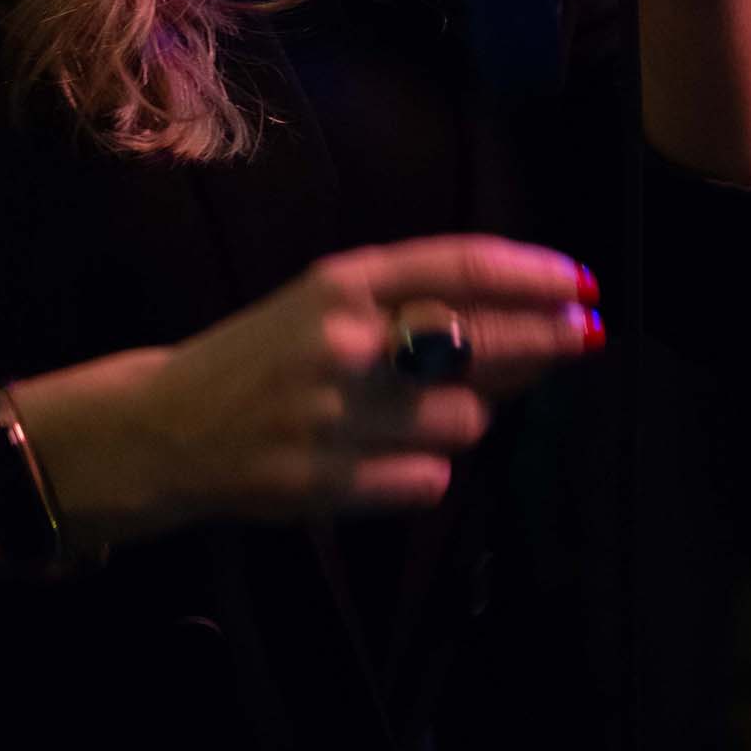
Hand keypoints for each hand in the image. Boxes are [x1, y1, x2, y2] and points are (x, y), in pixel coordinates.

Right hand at [131, 235, 601, 523]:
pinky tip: (393, 459)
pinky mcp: (331, 483)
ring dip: (469, 417)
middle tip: (587, 336)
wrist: (163, 428)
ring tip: (430, 412)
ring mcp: (338, 415)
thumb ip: (407, 303)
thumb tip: (526, 319)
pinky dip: (426, 472)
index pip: (460, 267)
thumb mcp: (322, 303)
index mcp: (339, 282)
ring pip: (465, 421)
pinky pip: (429, 481)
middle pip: (483, 341)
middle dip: (547, 339)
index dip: (532, 275)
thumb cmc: (257, 356)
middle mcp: (344, 340)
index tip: (581, 283)